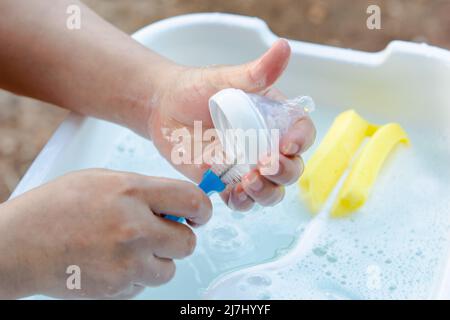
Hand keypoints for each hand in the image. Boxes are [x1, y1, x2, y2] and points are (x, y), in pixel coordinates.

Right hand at [0, 169, 211, 298]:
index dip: (202, 209)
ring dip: (157, 260)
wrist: (18, 245)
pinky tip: (113, 262)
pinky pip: (145, 285)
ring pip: (169, 269)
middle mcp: (134, 229)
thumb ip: (145, 191)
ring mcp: (126, 263)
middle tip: (162, 232)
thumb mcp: (104, 180)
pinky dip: (137, 276)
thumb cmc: (57, 207)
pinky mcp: (117, 289)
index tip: (199, 214)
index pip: (192, 201)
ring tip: (130, 249)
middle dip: (179, 237)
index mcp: (132, 192)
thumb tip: (176, 204)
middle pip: (188, 242)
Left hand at [149, 39, 315, 210]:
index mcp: (272, 119)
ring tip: (250, 183)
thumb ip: (256, 72)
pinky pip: (242, 200)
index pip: (301, 132)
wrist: (163, 107)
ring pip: (271, 190)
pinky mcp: (226, 182)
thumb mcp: (226, 78)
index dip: (301, 140)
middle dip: (285, 172)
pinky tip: (234, 194)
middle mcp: (265, 146)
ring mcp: (246, 167)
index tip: (288, 143)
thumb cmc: (196, 88)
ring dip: (267, 192)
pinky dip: (242, 202)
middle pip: (291, 168)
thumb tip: (284, 46)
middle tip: (266, 166)